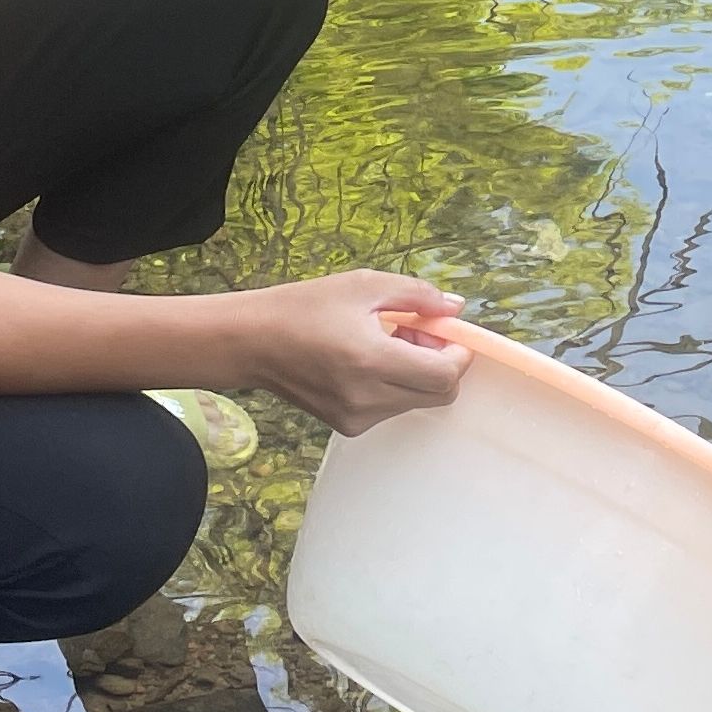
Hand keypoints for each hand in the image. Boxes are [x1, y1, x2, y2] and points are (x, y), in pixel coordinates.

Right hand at [226, 270, 469, 435]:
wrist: (253, 342)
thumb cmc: (304, 308)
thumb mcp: (363, 285)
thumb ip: (417, 295)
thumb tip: (455, 308)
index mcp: (373, 361)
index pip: (445, 376)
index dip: (458, 353)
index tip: (446, 331)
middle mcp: (368, 398)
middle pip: (439, 395)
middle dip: (441, 363)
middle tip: (416, 333)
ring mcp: (357, 417)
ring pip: (417, 401)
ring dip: (417, 374)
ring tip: (385, 343)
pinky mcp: (347, 426)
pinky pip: (392, 408)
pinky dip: (395, 386)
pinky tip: (367, 362)